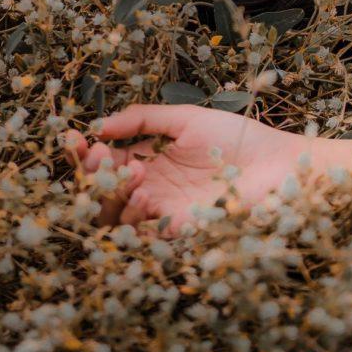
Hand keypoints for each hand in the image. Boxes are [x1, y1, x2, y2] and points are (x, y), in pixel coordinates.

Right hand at [63, 104, 304, 237]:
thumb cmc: (238, 138)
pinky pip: (141, 232)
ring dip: (113, 192)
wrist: (278, 165)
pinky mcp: (177, 230)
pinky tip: (145, 192)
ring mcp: (162, 210)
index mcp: (151, 158)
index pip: (107, 160)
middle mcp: (151, 186)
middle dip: (93, 173)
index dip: (86, 152)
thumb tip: (101, 124)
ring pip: (115, 213)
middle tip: (98, 155)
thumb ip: (145, 119)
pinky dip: (134, 214)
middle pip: (104, 190)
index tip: (73, 137)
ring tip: (133, 169)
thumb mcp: (187, 118)